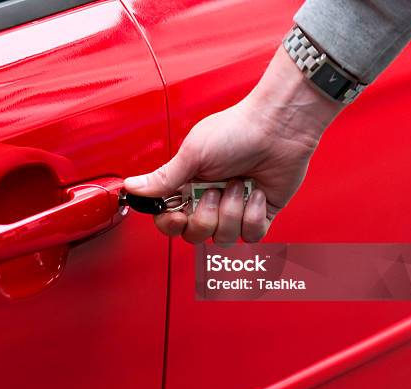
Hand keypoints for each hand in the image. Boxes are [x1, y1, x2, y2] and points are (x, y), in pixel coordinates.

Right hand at [124, 47, 341, 244]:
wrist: (279, 127)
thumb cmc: (236, 131)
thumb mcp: (193, 154)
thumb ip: (163, 178)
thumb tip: (131, 187)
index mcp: (188, 185)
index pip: (169, 220)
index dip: (171, 224)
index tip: (178, 214)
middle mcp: (209, 201)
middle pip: (195, 236)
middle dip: (206, 217)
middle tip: (214, 190)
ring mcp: (234, 209)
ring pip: (224, 239)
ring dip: (232, 211)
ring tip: (240, 184)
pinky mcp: (259, 214)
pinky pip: (252, 235)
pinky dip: (254, 214)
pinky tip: (257, 191)